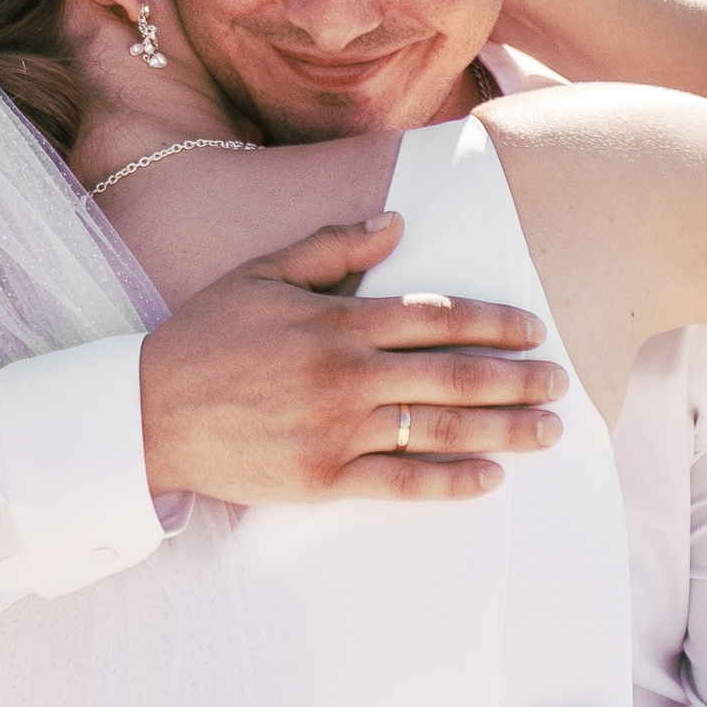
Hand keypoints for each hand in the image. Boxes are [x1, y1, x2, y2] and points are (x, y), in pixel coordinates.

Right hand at [137, 216, 569, 506]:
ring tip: (548, 431)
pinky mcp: (323, 481)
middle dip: (516, 378)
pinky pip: (402, 484)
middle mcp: (346, 376)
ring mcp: (337, 432)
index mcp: (336, 322)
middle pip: (452, 374)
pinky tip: (490, 478)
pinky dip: (451, 481)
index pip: (434, 316)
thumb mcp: (263, 273)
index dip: (491, 321)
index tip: (532, 328)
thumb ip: (333, 247)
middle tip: (560, 381)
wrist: (146, 414)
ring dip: (503, 429)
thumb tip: (396, 223)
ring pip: (438, 429)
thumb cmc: (205, 337)